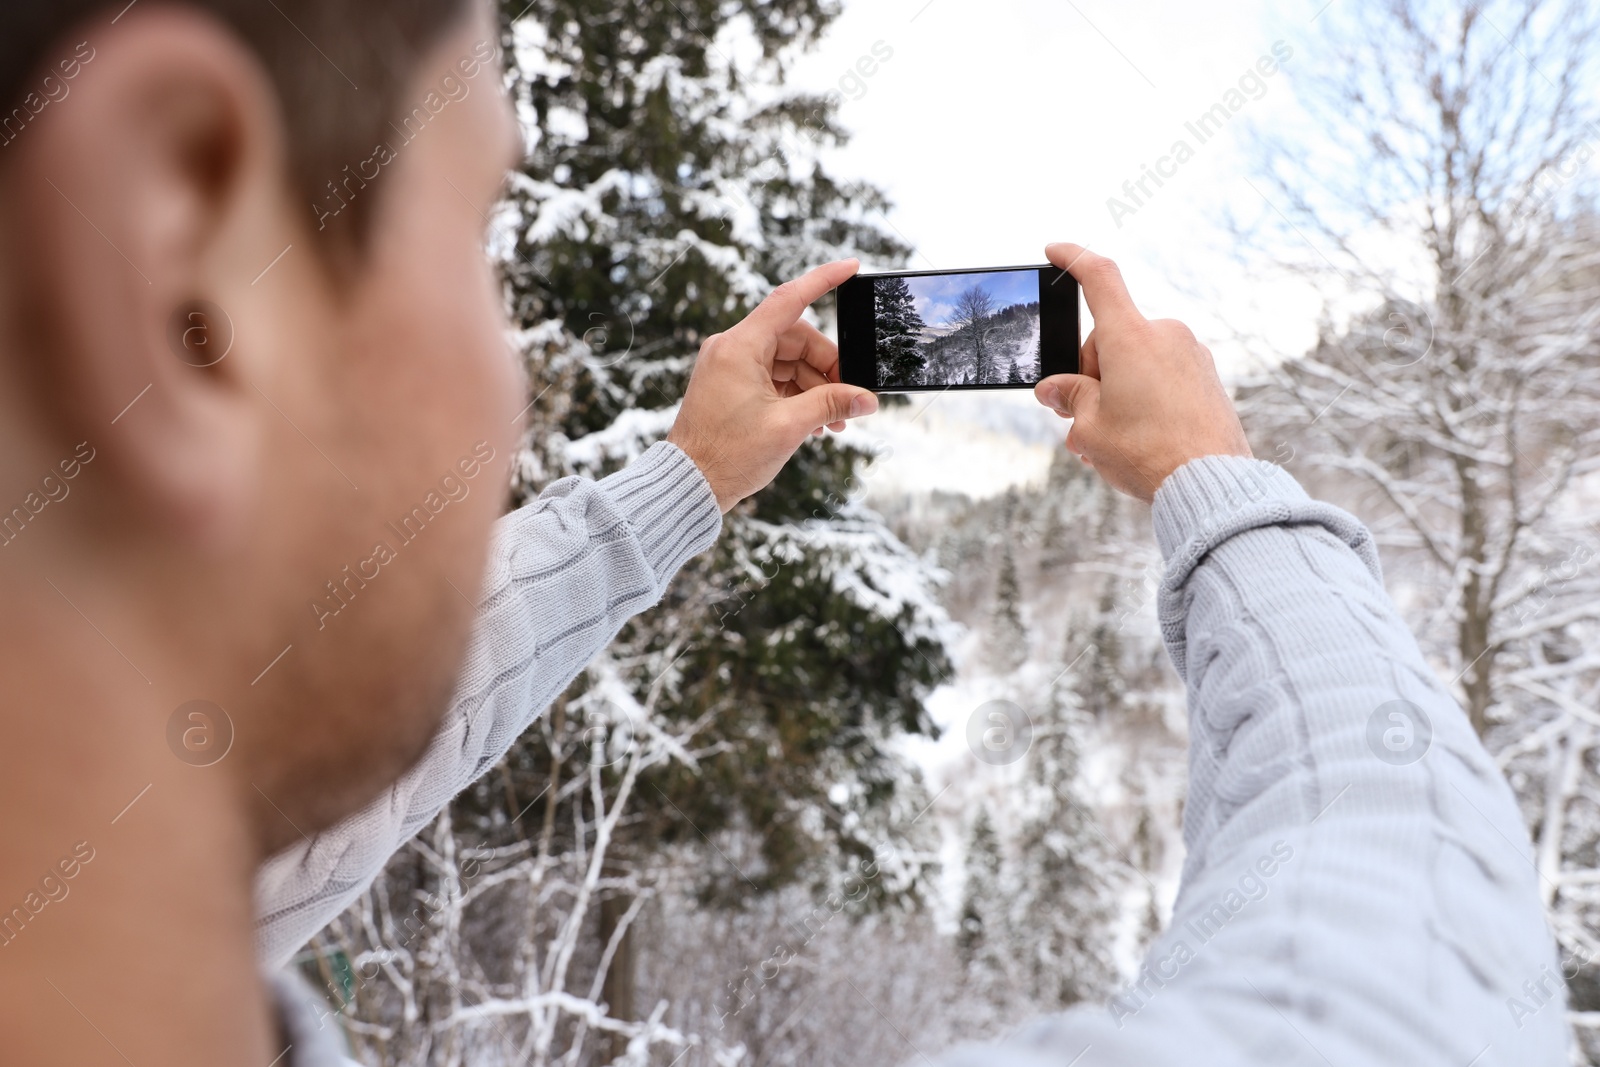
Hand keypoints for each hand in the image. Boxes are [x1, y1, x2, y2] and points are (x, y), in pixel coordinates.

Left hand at [668, 259, 878, 512]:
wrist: (689, 484)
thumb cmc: (727, 456)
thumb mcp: (789, 427)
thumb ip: (831, 404)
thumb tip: (866, 399)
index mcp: (739, 347)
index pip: (789, 299)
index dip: (823, 280)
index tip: (851, 267)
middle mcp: (731, 349)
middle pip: (795, 339)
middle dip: (827, 366)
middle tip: (849, 397)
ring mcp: (730, 367)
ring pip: (787, 360)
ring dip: (815, 386)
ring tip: (835, 421)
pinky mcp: (731, 385)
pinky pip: (773, 377)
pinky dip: (797, 394)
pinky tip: (816, 421)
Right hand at [1034, 243, 1251, 502]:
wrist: (1212, 484)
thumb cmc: (1148, 455)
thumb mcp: (1091, 429)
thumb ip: (1071, 398)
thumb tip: (1055, 389)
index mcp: (1130, 337)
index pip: (1098, 278)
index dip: (1072, 259)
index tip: (1054, 250)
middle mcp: (1164, 335)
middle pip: (1110, 340)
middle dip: (1090, 376)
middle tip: (1082, 422)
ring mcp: (1190, 354)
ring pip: (1135, 362)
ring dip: (1116, 392)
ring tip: (1110, 443)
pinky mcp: (1207, 377)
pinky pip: (1162, 376)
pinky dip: (1143, 398)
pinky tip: (1140, 438)